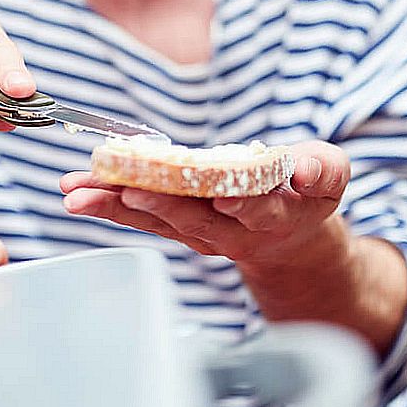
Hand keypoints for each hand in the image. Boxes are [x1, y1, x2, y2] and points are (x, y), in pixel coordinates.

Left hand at [58, 140, 349, 268]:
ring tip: (76, 193)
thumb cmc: (308, 194)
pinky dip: (108, 203)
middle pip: (192, 218)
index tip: (222, 197)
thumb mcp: (329, 177)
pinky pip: (140, 216)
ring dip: (115, 205)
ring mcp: (200, 233)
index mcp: (273, 217)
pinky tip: (77, 191)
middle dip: (155, 203)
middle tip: (122, 188)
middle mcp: (232, 232)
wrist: (290, 236)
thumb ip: (322, 170)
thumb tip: (306, 170)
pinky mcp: (176, 226)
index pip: (256, 211)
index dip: (239, 205)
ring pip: (157, 221)